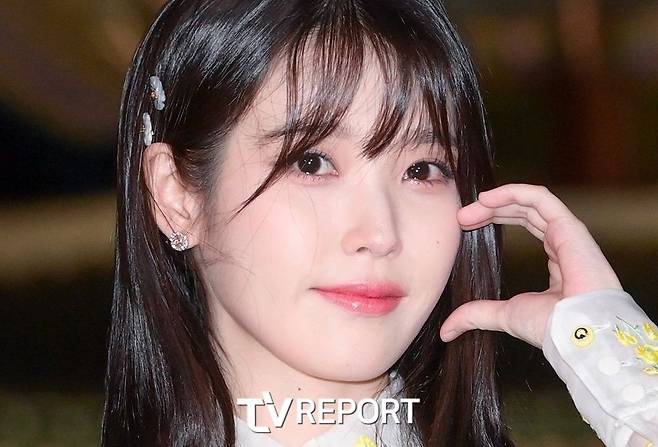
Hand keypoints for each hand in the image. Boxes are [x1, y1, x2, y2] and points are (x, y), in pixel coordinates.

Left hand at [439, 183, 622, 347]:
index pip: (525, 224)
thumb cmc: (551, 327)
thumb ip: (476, 315)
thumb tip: (447, 331)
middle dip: (491, 209)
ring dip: (496, 201)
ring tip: (467, 211)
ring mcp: (569, 234)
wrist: (575, 335)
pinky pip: (540, 198)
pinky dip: (512, 192)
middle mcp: (564, 243)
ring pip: (530, 201)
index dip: (495, 218)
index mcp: (557, 261)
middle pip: (525, 211)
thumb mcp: (504, 316)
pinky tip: (486, 199)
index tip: (465, 225)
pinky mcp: (570, 227)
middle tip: (461, 217)